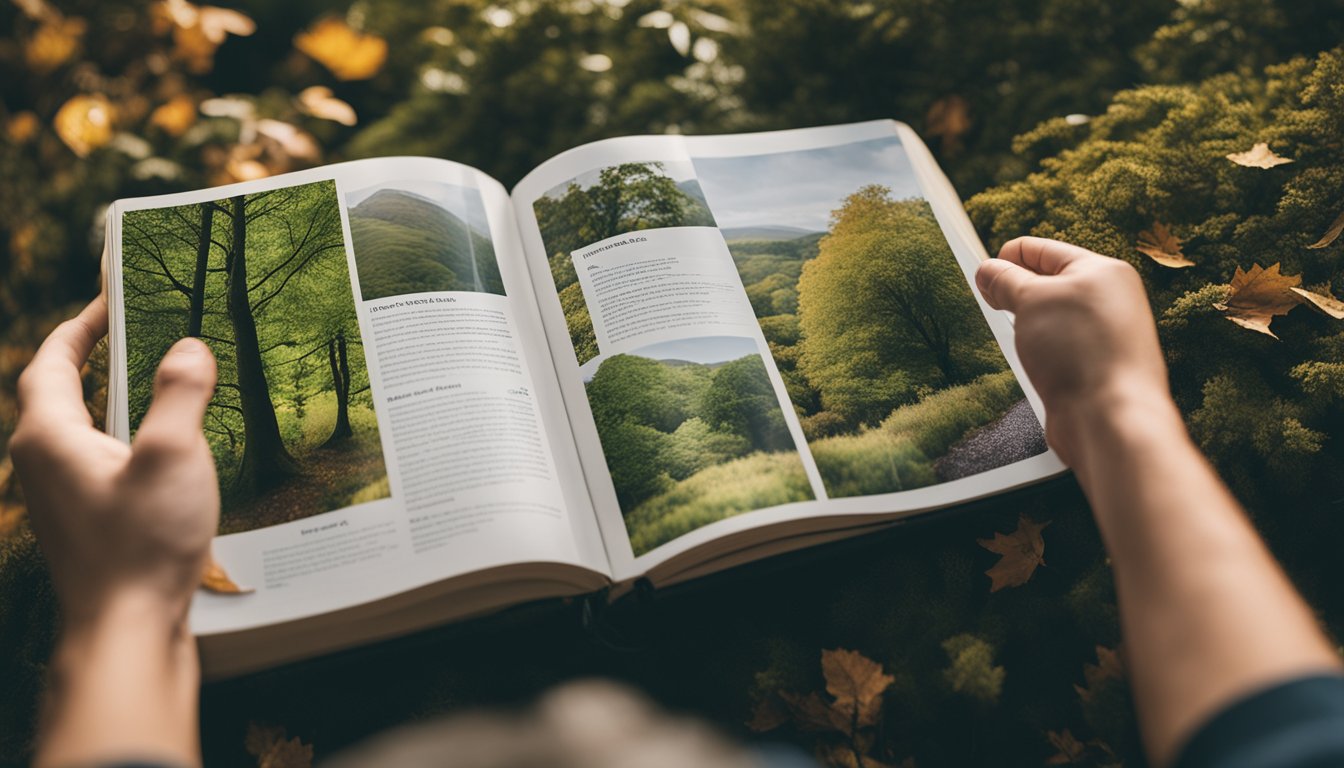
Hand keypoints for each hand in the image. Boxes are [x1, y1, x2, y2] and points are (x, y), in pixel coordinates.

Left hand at [10, 295, 216, 767]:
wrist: (126, 629)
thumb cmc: (142, 545)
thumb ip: (181, 393)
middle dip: (91, 360)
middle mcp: (43, 464)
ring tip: (151, 384)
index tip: (108, 301)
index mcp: (50, 437)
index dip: (79, 327)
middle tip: (132, 334)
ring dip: (107, 401)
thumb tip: (189, 348)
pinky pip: (95, 463)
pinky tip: (160, 451)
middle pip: (57, 394)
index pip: (52, 363)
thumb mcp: (173, 455)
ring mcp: (61, 497)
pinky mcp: (85, 523)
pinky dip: (120, 439)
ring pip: (76, 431)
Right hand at [974, 237, 1178, 464]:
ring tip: (1011, 332)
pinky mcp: (1097, 365)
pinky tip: (1028, 359)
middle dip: (1015, 289)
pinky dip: (1038, 347)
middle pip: (1050, 282)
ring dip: (1026, 322)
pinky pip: (1059, 345)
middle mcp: (1109, 299)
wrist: (1109, 416)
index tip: (982, 272)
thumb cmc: (1080, 352)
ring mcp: (1106, 333)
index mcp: (1102, 270)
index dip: (1008, 257)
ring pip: (1053, 316)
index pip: (1044, 250)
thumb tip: (987, 270)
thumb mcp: (1031, 300)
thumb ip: (1005, 280)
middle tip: (989, 301)